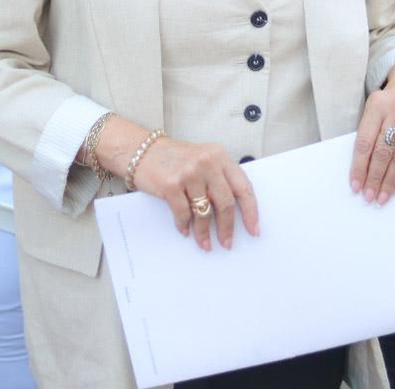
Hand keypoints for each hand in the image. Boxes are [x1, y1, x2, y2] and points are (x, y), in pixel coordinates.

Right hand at [132, 137, 258, 251]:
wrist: (141, 150)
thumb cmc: (175, 158)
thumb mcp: (203, 159)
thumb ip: (219, 178)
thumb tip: (233, 213)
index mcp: (220, 156)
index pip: (243, 187)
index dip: (251, 212)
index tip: (253, 230)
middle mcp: (207, 162)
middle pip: (226, 203)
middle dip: (227, 228)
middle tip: (227, 243)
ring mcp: (189, 173)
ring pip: (204, 212)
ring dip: (205, 232)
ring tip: (205, 243)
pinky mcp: (171, 185)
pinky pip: (183, 213)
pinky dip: (185, 226)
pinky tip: (185, 231)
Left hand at [350, 62, 394, 205]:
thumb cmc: (390, 100)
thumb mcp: (375, 107)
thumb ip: (369, 132)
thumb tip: (362, 170)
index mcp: (377, 104)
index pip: (365, 142)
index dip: (359, 167)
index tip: (355, 186)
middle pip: (383, 152)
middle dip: (374, 178)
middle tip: (369, 197)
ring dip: (390, 181)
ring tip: (382, 197)